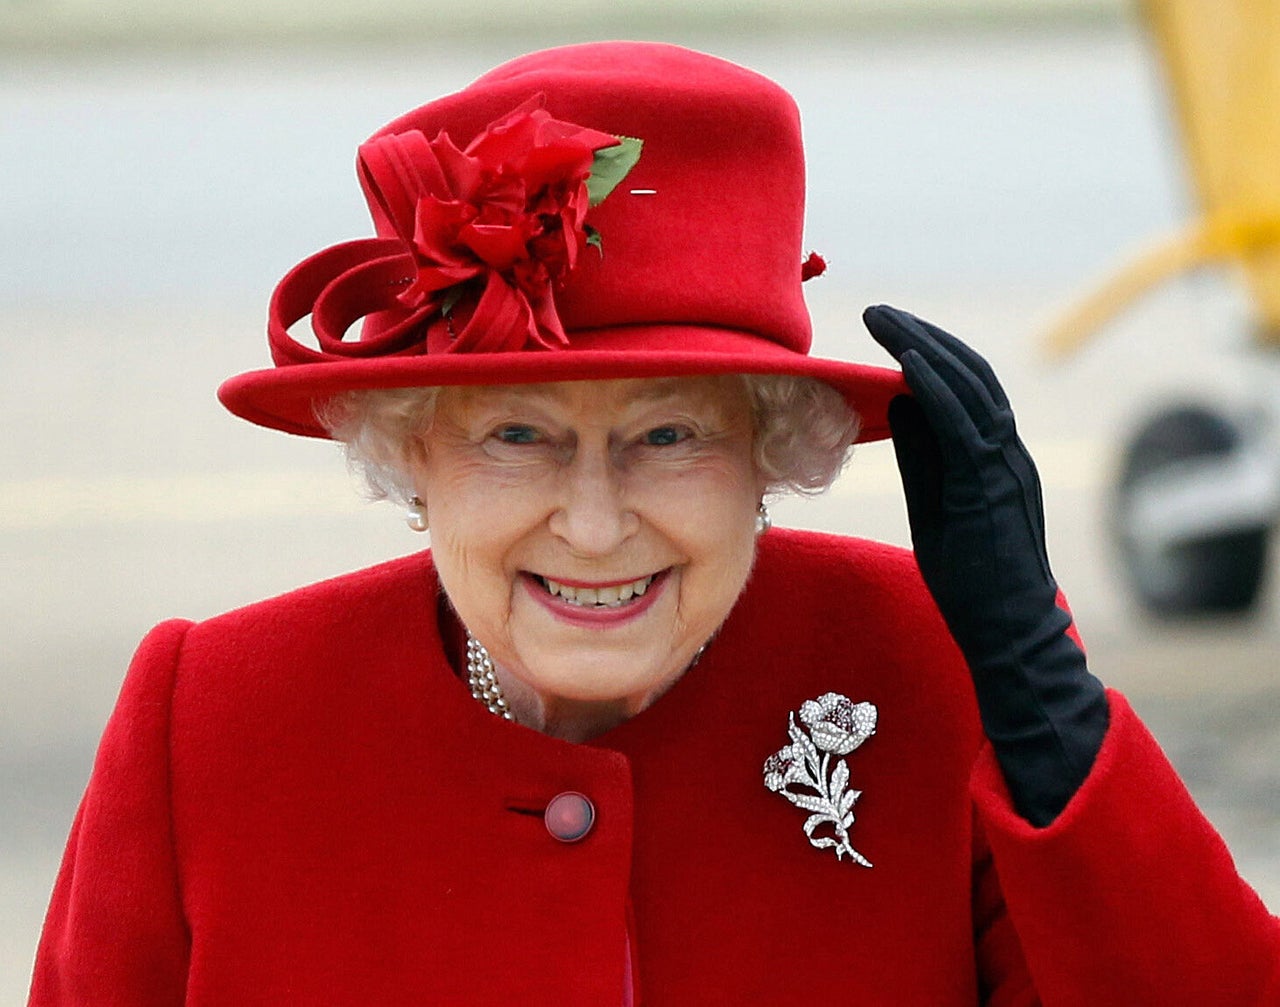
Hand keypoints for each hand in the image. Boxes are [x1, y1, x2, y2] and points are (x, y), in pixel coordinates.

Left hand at [862, 305, 1107, 826]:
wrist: (1009, 634)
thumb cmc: (972, 579)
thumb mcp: (936, 506)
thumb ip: (922, 457)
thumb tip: (898, 404)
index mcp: (994, 458)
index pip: (965, 389)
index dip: (930, 353)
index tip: (889, 330)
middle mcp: (1006, 454)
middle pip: (971, 377)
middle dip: (924, 338)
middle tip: (881, 313)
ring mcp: (1005, 469)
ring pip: (972, 391)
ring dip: (928, 350)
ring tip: (886, 323)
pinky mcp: (992, 489)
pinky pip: (967, 426)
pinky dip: (939, 390)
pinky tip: (907, 366)